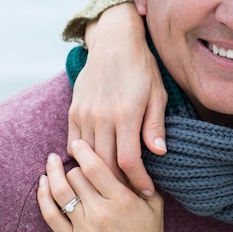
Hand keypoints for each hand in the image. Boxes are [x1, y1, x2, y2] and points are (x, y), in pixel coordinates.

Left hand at [38, 140, 163, 231]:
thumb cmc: (148, 231)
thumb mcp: (154, 204)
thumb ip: (142, 181)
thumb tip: (131, 155)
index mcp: (121, 201)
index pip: (95, 168)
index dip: (84, 151)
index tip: (80, 142)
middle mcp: (99, 212)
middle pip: (76, 176)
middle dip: (75, 162)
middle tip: (75, 152)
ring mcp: (82, 226)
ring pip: (60, 192)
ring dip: (53, 173)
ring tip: (52, 159)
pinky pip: (50, 214)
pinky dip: (43, 196)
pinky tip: (43, 182)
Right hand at [67, 3, 167, 195]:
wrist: (113, 43)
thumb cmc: (141, 68)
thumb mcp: (157, 94)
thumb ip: (155, 125)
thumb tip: (159, 152)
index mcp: (126, 114)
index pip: (128, 161)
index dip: (137, 181)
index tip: (146, 190)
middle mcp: (102, 117)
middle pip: (105, 164)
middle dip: (119, 183)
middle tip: (131, 191)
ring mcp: (84, 114)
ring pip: (87, 156)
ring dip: (100, 172)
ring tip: (115, 180)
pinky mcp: (73, 110)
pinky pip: (73, 142)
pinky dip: (83, 156)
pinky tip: (96, 160)